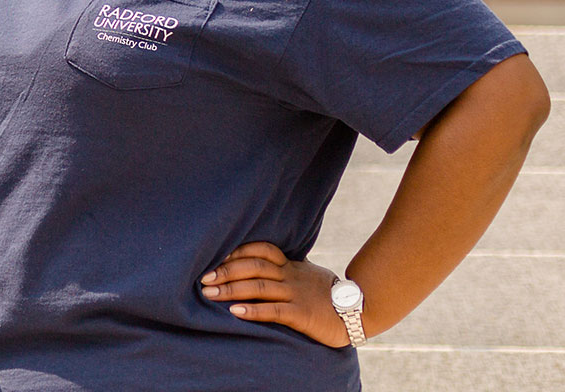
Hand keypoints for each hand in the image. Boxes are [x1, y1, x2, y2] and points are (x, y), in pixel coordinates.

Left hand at [198, 241, 352, 346]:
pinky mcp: (301, 314)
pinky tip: (235, 312)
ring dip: (231, 289)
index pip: (260, 250)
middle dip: (226, 271)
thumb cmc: (328, 295)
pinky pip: (273, 310)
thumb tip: (258, 264)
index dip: (237, 251)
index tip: (215, 256)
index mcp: (291, 266)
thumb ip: (286, 269)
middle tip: (203, 278)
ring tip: (209, 293)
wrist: (360, 312)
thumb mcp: (307, 276)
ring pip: (259, 287)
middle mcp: (291, 276)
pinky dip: (252, 310)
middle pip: (253, 266)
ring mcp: (296, 294)